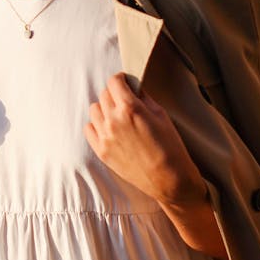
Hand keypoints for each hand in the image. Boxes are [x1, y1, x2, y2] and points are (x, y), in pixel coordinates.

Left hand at [85, 74, 224, 257]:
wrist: (168, 180)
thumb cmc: (170, 146)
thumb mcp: (161, 115)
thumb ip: (143, 98)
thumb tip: (133, 87)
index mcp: (130, 108)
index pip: (114, 82)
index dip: (120, 79)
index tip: (125, 82)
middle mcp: (113, 121)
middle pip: (104, 94)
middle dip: (115, 93)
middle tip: (125, 100)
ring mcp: (105, 137)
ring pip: (94, 110)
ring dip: (105, 108)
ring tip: (117, 115)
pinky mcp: (101, 152)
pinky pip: (89, 129)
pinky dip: (97, 125)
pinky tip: (109, 128)